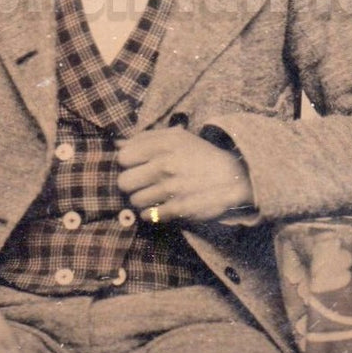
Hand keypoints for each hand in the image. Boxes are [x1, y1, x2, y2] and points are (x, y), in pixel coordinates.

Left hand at [116, 127, 254, 222]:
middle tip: (142, 182)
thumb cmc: (200, 155)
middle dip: (131, 183)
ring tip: (154, 195)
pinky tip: (161, 206)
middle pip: (124, 181)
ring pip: (134, 201)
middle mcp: (165, 165)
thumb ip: (146, 138)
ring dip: (141, 199)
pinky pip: (148, 215)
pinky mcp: (179, 208)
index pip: (123, 157)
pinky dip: (150, 213)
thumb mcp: (177, 137)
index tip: (137, 165)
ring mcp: (171, 188)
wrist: (233, 177)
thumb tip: (117, 143)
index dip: (128, 162)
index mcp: (163, 145)